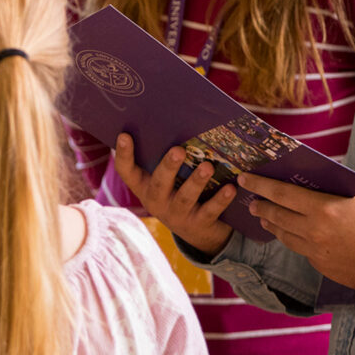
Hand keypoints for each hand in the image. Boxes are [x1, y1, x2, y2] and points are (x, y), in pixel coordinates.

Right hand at [114, 133, 233, 256]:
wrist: (197, 231)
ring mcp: (177, 215)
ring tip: (208, 166)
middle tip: (179, 150)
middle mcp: (156, 202)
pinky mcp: (198, 224)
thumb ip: (165, 158)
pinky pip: (210, 211)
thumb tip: (174, 123)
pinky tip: (230, 187)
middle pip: (159, 184)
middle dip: (169, 166)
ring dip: (196, 181)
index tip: (124, 135)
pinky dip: (221, 199)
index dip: (123, 154)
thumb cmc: (179, 191)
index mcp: (144, 186)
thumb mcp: (167, 179)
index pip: (126, 170)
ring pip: (185, 198)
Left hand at [237, 172, 354, 290]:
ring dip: (271, 224)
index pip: (281, 193)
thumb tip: (302, 183)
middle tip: (252, 201)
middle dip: (261, 206)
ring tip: (264, 217)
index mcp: (323, 208)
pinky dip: (291, 239)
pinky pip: (298, 249)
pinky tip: (289, 234)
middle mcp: (313, 230)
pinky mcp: (318, 264)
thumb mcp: (352, 198)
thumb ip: (325, 192)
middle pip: (276, 215)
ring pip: (283, 234)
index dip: (260, 185)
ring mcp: (314, 250)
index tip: (245, 179)